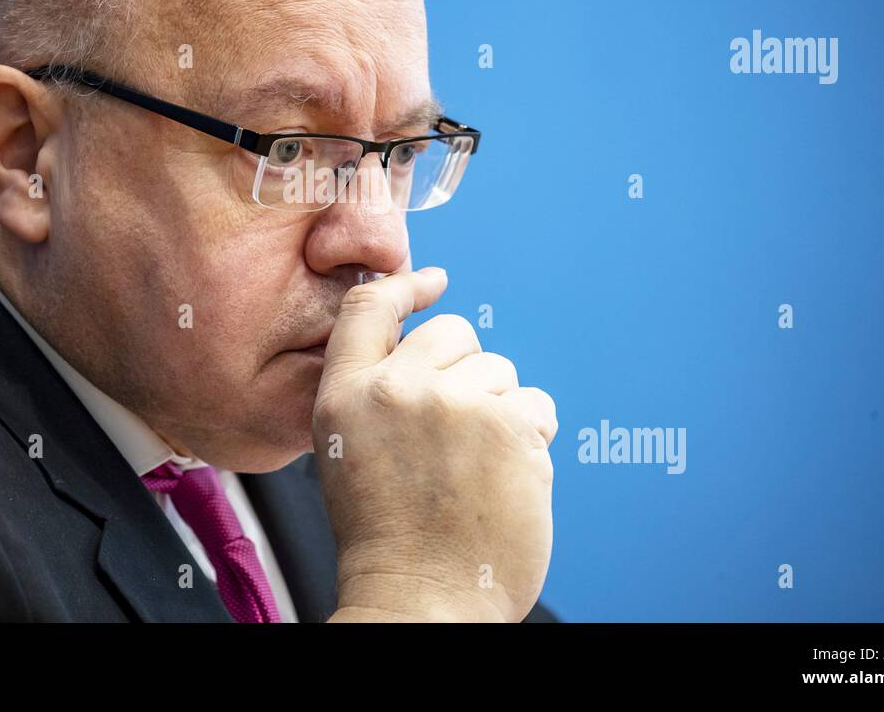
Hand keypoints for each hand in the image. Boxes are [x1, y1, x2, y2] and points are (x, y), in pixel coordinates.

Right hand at [313, 267, 556, 621]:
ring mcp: (456, 405)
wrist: (421, 601)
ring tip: (476, 468)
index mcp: (346, 395)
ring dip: (500, 410)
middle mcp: (398, 390)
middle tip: (457, 430)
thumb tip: (426, 345)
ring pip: (501, 371)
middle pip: (453, 332)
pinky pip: (537, 404)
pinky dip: (531, 437)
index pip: (370, 308)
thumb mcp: (346, 450)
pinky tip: (504, 478)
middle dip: (466, 369)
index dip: (406, 286)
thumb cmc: (388, 536)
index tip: (434, 283)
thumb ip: (374, 392)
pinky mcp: (511, 428)